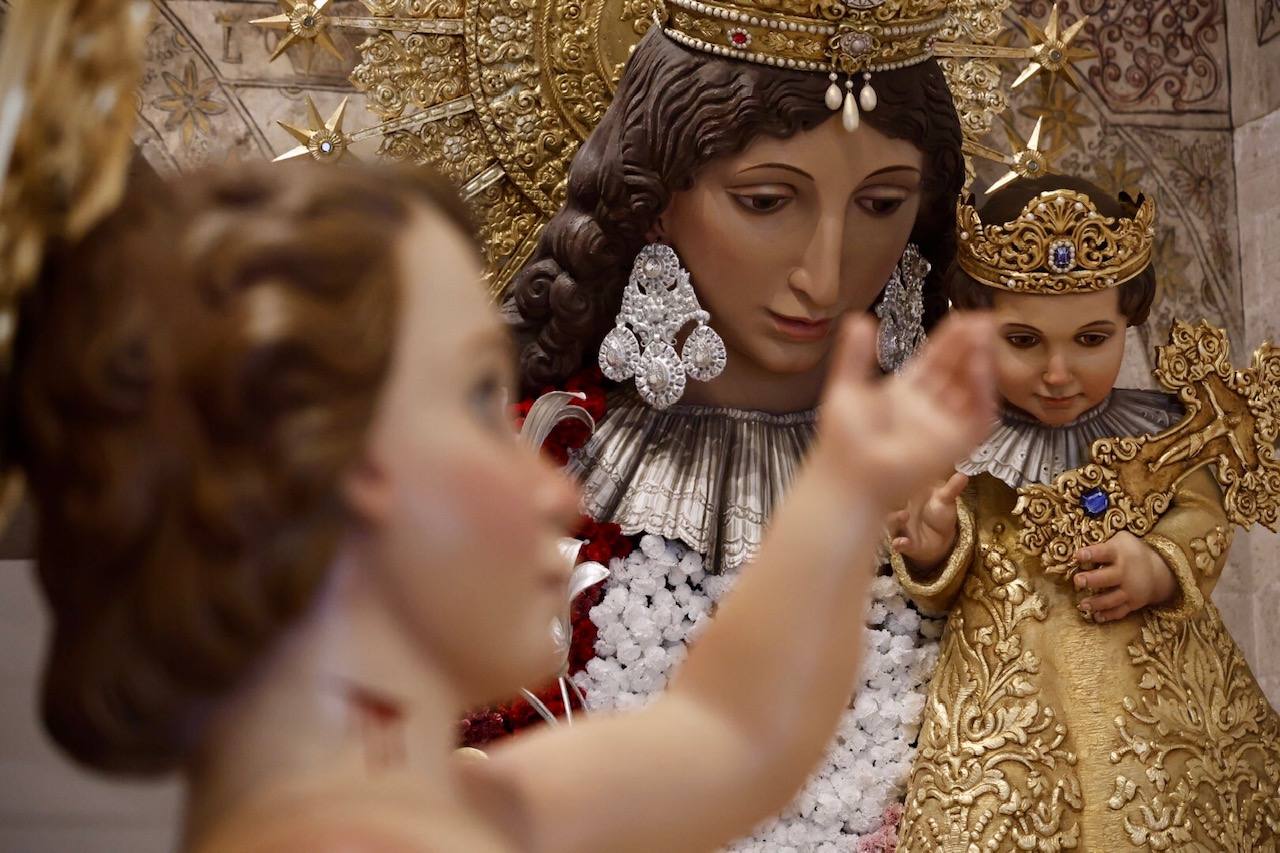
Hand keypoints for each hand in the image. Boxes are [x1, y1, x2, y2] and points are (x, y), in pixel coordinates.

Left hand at [811, 314, 994, 513]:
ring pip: (972, 390)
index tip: (962, 317)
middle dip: (970, 346)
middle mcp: (927, 409)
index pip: (934, 361)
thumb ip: (854, 355)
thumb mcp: (846, 388)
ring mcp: (943, 427)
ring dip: (980, 363)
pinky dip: (982, 391)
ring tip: (983, 335)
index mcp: (903, 395)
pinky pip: (979, 416)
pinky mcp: (955, 446)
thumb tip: (858, 319)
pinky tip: (979, 366)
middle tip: (982, 319)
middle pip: (956, 371)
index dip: (950, 340)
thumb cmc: (843, 441)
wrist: (847, 475)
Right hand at [888, 472, 968, 570]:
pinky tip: (901, 542)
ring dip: (894, 519)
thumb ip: (951, 488)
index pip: (897, 484)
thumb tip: (963, 474)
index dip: (896, 478)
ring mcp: (900, 526)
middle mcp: (898, 508)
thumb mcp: (945, 499)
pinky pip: (899, 544)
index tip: (900, 471)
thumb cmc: (938, 512)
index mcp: (906, 494)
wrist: (940, 538)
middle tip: (899, 491)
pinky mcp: (905, 543)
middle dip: (890, 496)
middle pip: (888, 501)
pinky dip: (899, 544)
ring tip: (904, 514)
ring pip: (890, 522)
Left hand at [1073, 532, 1177, 622]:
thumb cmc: (1129, 551)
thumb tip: (1076, 548)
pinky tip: (1096, 617)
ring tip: (1082, 604)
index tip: (1079, 555)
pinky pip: (1120, 611)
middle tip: (1078, 580)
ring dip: (1096, 603)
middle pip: (1107, 577)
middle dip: (1092, 580)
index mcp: (1118, 553)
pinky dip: (1108, 615)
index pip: (1104, 552)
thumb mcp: (1121, 540)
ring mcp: (1130, 589)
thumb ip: (1102, 543)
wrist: (1159, 569)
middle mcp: (1124, 572)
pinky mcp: (1133, 603)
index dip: (1092, 554)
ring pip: (1112, 598)